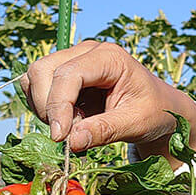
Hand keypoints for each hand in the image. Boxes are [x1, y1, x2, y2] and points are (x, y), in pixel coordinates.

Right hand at [18, 40, 195, 156]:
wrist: (159, 109)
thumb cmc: (154, 112)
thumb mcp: (137, 123)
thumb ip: (105, 131)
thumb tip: (71, 142)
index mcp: (110, 57)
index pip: (68, 74)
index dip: (58, 106)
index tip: (60, 137)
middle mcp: (88, 52)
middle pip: (43, 70)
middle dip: (48, 106)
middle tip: (67, 135)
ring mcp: (74, 60)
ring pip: (35, 77)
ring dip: (44, 107)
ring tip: (73, 126)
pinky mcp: (65, 73)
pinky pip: (38, 87)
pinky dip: (44, 107)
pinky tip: (69, 120)